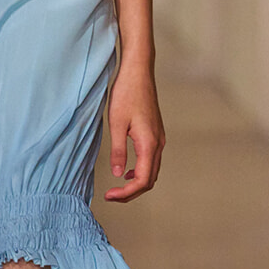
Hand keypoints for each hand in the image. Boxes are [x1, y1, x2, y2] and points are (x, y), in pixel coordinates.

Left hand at [104, 55, 165, 201]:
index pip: (142, 180)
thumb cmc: (126, 93)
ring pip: (152, 171)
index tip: (110, 195)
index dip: (126, 193)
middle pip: (149, 179)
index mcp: (149, 143)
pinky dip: (140, 171)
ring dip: (136, 183)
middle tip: (111, 196)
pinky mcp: (155, 133)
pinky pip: (151, 160)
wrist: (138, 72)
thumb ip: (118, 151)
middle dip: (131, 193)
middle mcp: (158, 143)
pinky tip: (126, 171)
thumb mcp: (116, 124)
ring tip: (117, 188)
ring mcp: (159, 138)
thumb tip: (118, 174)